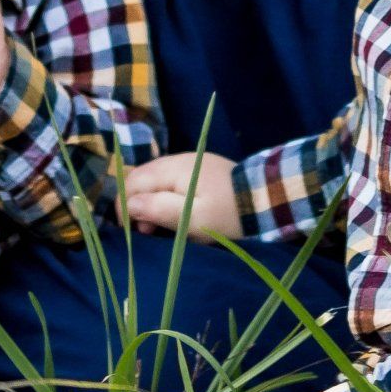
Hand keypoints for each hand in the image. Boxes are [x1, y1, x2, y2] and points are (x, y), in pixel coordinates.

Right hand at [123, 151, 240, 238]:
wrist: (265, 200)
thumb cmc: (226, 214)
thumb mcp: (191, 219)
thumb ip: (157, 209)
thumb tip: (127, 205)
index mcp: (172, 169)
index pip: (132, 182)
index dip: (125, 207)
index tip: (133, 232)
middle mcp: (177, 159)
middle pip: (141, 177)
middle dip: (135, 204)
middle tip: (147, 232)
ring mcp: (189, 161)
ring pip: (154, 178)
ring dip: (149, 201)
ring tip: (159, 226)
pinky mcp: (200, 168)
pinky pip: (170, 179)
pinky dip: (164, 195)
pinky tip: (174, 212)